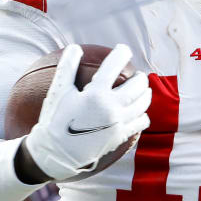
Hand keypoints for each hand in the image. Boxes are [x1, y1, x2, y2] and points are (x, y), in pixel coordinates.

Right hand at [23, 44, 151, 181]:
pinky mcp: (121, 136)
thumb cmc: (55, 120)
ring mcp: (118, 123)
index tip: (123, 50)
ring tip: (141, 90)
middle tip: (137, 75)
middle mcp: (111, 108)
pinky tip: (137, 111)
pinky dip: (142, 114)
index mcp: (96, 94)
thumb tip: (75, 47)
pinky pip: (141, 122)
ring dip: (145, 93)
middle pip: (137, 85)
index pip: (114, 65)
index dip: (122, 53)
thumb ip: (67, 67)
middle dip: (139, 77)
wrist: (56, 154)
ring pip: (143, 103)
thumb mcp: (58, 92)